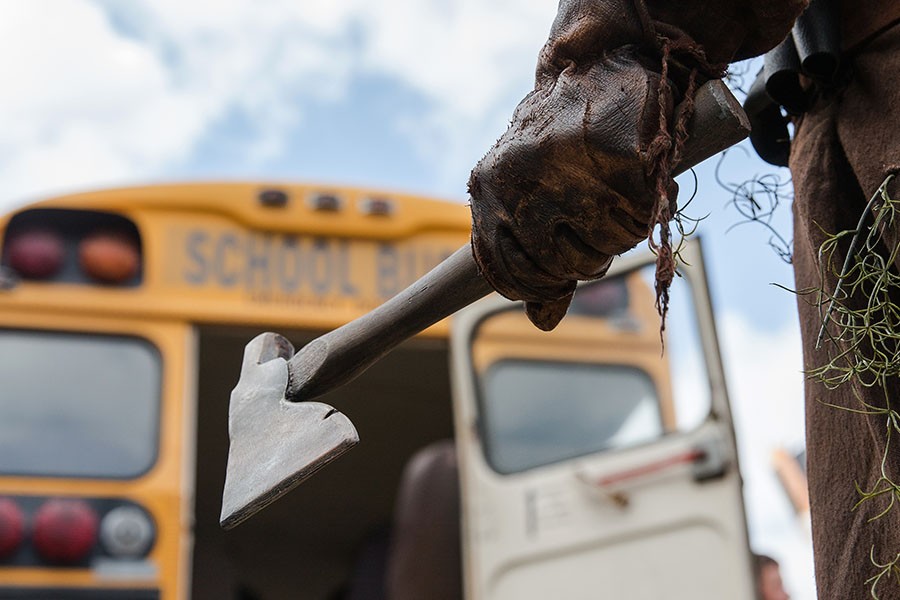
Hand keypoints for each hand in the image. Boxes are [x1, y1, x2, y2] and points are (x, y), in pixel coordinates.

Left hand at [468, 46, 673, 329]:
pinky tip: (631, 185)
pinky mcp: (620, 162)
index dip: (537, 285)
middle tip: (592, 227)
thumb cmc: (558, 138)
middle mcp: (522, 182)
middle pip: (558, 267)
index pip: (508, 273)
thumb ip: (530, 255)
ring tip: (610, 197)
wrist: (595, 61)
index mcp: (488, 189)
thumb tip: (542, 322)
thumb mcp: (526, 191)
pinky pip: (636, 224)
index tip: (556, 278)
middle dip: (581, 258)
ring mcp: (571, 172)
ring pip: (600, 250)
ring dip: (613, 235)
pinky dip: (641, 214)